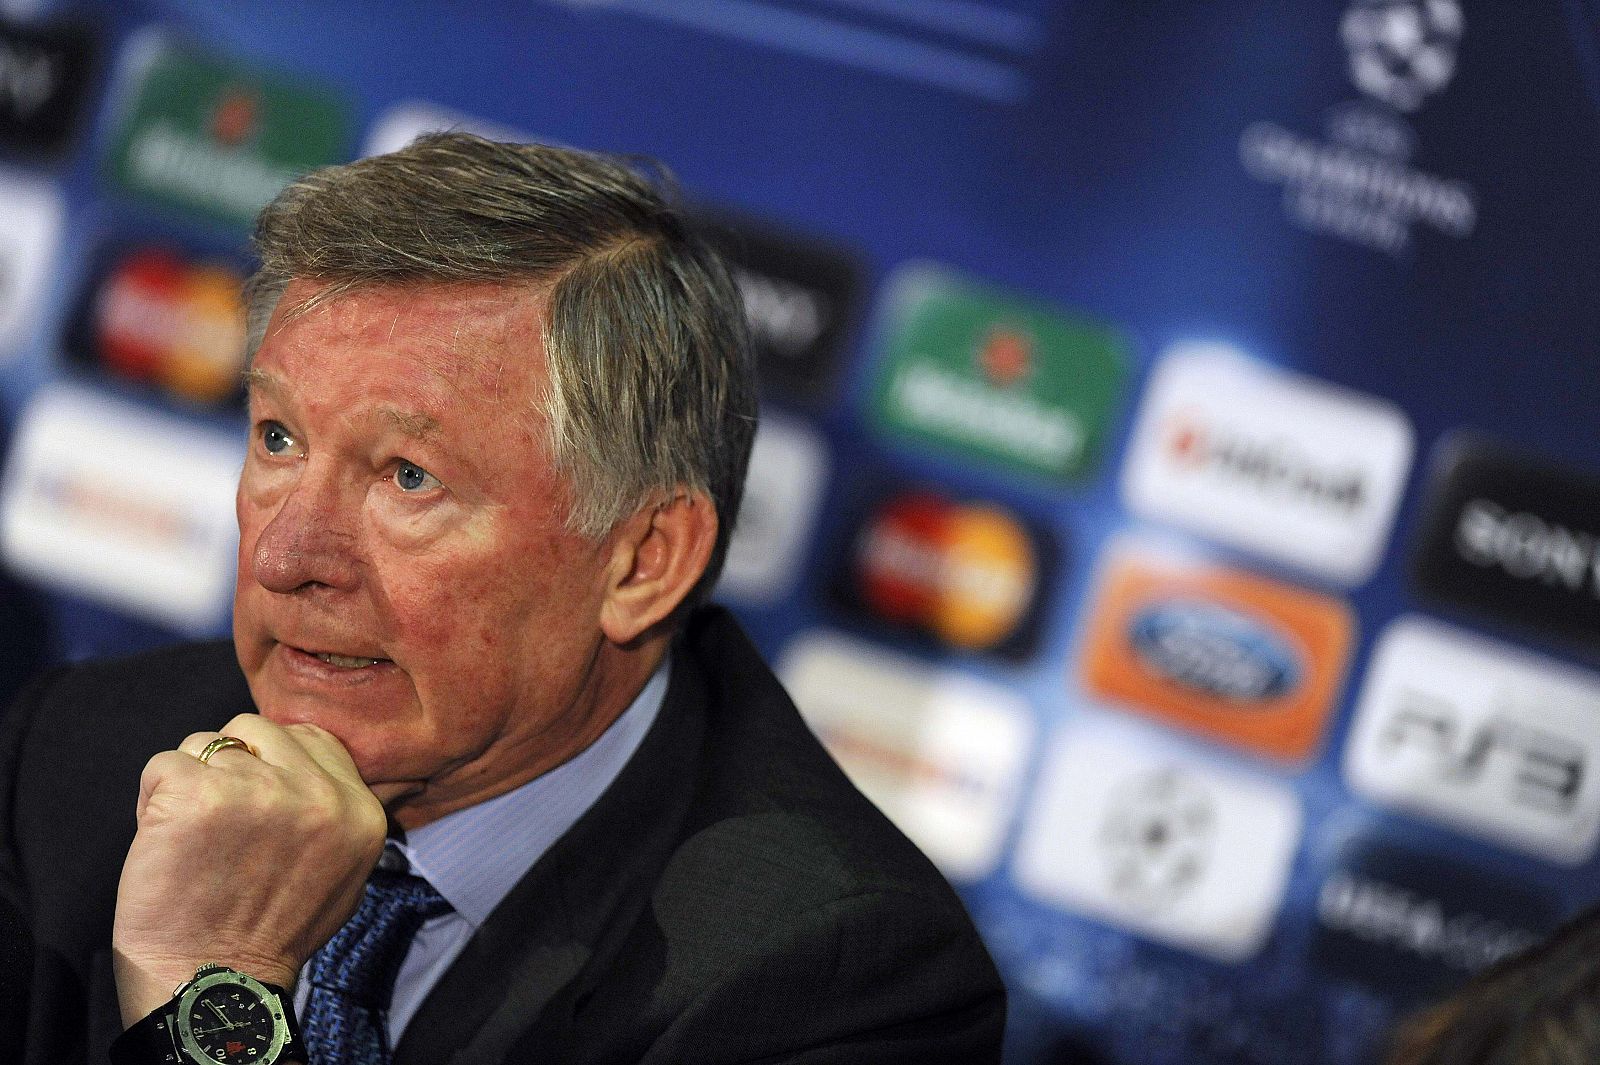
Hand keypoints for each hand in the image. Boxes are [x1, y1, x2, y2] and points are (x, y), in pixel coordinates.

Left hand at [111, 714, 387, 1026]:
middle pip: (256, 729)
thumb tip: (307, 764)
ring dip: (190, 783)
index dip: (273, 761)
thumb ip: (334, 811)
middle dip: (229, 764)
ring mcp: (258, 789)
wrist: (214, 981)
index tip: (255, 801)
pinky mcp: (198, 794)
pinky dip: (151, 799)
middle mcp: (317, 793)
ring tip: (192, 837)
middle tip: (218, 821)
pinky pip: (162, 765)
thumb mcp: (344, 871)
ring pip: (204, 745)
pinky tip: (165, 840)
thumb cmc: (270, 931)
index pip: (312, 738)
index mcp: (358, 809)